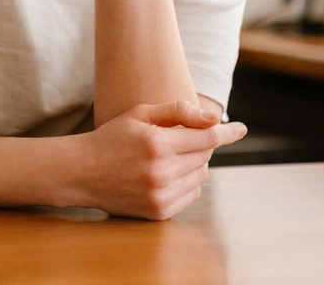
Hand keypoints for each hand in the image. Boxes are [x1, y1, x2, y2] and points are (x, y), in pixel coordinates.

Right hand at [71, 100, 247, 220]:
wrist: (82, 173)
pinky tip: (167, 174)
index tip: (241, 129)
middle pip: (205, 156)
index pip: (207, 138)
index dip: (227, 132)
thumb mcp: (141, 113)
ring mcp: (160, 195)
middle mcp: (161, 171)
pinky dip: (187, 183)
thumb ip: (178, 111)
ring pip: (201, 176)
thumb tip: (213, 118)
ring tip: (169, 156)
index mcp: (157, 143)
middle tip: (181, 138)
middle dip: (200, 144)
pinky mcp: (158, 212)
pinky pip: (191, 195)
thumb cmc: (113, 138)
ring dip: (194, 164)